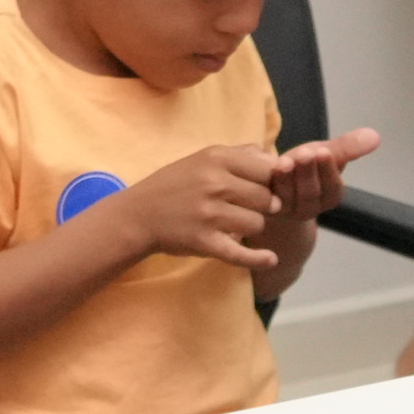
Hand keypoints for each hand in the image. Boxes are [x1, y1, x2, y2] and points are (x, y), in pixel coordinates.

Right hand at [109, 140, 296, 269]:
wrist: (139, 214)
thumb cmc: (174, 185)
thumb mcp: (202, 158)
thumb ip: (240, 155)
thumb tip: (275, 159)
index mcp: (216, 158)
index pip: (266, 170)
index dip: (270, 181)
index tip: (262, 188)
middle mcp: (215, 183)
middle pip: (266, 198)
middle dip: (263, 205)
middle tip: (248, 208)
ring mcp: (210, 214)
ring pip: (257, 223)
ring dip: (251, 227)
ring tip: (236, 224)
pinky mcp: (205, 241)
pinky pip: (240, 253)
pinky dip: (258, 259)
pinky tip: (270, 259)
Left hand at [268, 126, 386, 254]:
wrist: (280, 183)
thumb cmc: (307, 166)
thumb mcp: (328, 153)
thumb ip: (348, 147)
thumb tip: (376, 136)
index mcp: (330, 195)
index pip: (332, 186)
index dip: (328, 169)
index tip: (324, 151)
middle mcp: (311, 207)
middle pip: (312, 192)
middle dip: (308, 172)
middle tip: (305, 153)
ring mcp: (289, 210)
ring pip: (290, 196)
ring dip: (288, 178)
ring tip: (285, 161)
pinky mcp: (269, 209)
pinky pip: (270, 198)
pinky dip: (271, 183)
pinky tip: (270, 167)